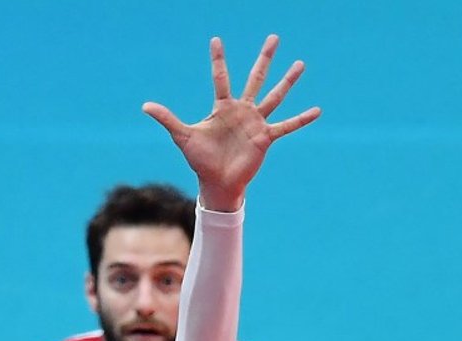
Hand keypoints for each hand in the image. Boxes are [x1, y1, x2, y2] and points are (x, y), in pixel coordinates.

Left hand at [143, 34, 320, 211]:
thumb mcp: (183, 136)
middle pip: (255, 78)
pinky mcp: (265, 137)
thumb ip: (167, 118)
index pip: (220, 78)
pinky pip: (286, 125)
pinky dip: (301, 119)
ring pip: (275, 96)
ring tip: (300, 64)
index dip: (218, 59)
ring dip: (287, 81)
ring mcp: (255, 122)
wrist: (216, 182)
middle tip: (274, 37)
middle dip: (264, 58)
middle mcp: (241, 111)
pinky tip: (317, 110)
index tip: (216, 40)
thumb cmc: (199, 160)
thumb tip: (145, 106)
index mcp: (222, 108)